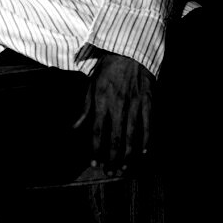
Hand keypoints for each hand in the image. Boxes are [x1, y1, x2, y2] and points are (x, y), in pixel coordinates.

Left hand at [74, 49, 154, 175]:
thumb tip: (74, 128)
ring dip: (128, 153)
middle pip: (115, 138)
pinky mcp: (148, 100)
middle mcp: (118, 104)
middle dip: (112, 157)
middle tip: (111, 172)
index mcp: (102, 100)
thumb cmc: (109, 68)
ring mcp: (135, 103)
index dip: (95, 149)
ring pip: (132, 134)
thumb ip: (85, 108)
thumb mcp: (92, 85)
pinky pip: (148, 123)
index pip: (97, 131)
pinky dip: (146, 138)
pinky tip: (144, 151)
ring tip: (124, 167)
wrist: (131, 50)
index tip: (95, 163)